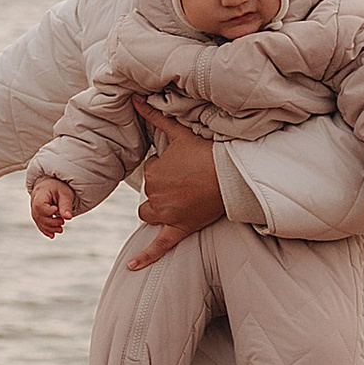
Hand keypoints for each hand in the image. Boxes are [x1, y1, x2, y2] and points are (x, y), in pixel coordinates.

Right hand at [28, 175, 79, 237]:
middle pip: (39, 215)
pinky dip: (45, 230)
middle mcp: (34, 201)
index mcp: (40, 193)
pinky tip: (52, 235)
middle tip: (62, 222)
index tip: (57, 210)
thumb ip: (66, 206)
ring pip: (38, 221)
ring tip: (60, 229)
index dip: (48, 211)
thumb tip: (68, 218)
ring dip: (49, 228)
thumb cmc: (60, 188)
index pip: (40, 205)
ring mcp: (34, 208)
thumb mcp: (65, 194)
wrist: (54, 186)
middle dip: (51, 222)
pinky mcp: (37, 214)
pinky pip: (39, 224)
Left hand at [126, 107, 226, 269]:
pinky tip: (131, 267)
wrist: (232, 176)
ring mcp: (167, 214)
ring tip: (180, 199)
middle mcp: (155, 195)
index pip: (152, 171)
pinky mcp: (179, 229)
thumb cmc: (206, 153)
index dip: (167, 166)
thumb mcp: (178, 133)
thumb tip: (134, 97)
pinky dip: (145, 257)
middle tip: (188, 179)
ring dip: (158, 209)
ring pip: (149, 214)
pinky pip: (159, 246)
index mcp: (153, 173)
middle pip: (150, 194)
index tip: (184, 163)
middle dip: (163, 188)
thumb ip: (154, 116)